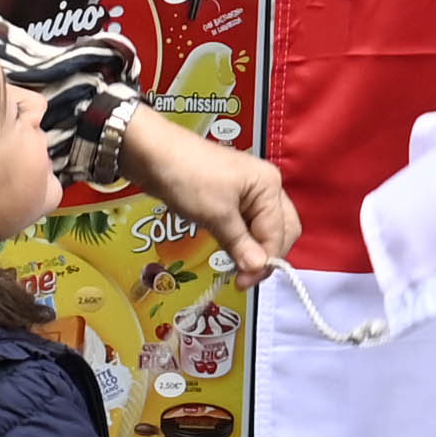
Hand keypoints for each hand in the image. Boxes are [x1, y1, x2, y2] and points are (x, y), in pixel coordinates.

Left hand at [106, 105, 301, 271]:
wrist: (154, 154)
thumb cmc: (189, 179)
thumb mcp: (216, 215)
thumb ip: (240, 244)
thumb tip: (258, 268)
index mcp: (269, 186)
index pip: (279, 234)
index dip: (264, 262)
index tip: (242, 283)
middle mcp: (267, 187)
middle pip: (281, 230)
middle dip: (266, 255)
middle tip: (243, 277)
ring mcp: (250, 191)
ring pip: (264, 229)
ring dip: (253, 250)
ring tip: (234, 269)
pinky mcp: (233, 197)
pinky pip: (247, 224)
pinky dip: (242, 240)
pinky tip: (230, 252)